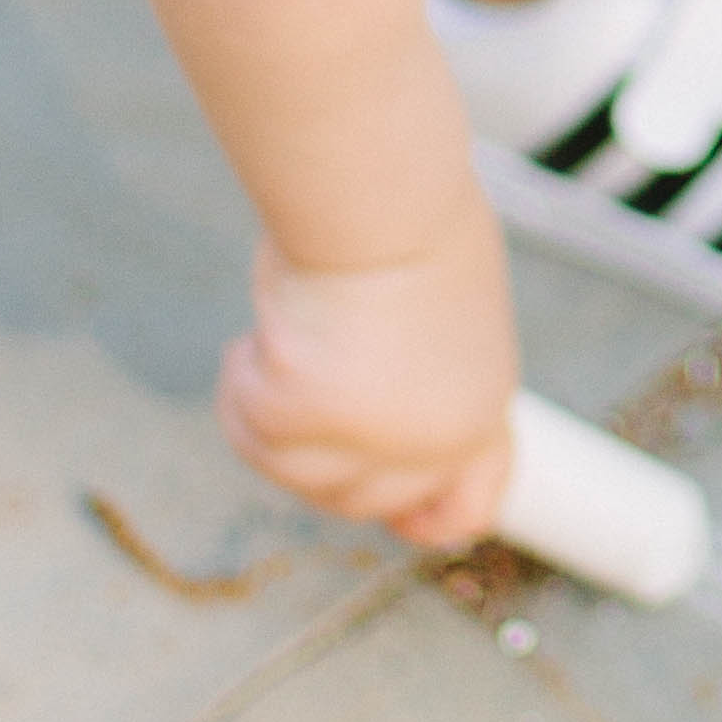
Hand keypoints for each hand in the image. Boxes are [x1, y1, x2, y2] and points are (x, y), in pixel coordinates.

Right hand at [219, 196, 517, 548]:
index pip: (469, 505)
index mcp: (480, 411)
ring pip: (289, 469)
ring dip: (270, 411)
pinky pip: (247, 428)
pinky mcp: (301, 420)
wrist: (379, 201)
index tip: (397, 519)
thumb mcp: (448, 317)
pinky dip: (240, 381)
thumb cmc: (411, 226)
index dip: (426, 518)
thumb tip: (372, 406)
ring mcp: (367, 442)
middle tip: (297, 391)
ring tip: (277, 339)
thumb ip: (425, 378)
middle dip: (319, 456)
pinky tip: (256, 336)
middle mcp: (430, 444)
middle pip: (358, 500)